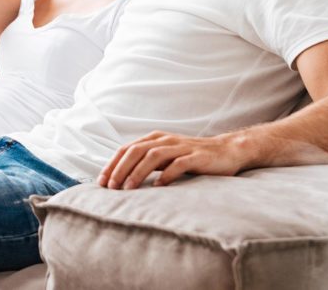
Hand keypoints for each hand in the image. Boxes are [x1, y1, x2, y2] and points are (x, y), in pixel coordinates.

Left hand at [97, 131, 249, 188]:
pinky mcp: (196, 156)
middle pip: (136, 151)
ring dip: (138, 172)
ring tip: (128, 188)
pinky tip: (158, 186)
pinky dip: (166, 174)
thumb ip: (146, 162)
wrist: (226, 151)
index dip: (112, 164)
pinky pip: (178, 164)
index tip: (101, 182)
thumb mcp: (165, 157)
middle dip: (120, 169)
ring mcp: (181, 147)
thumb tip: (120, 178)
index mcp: (154, 139)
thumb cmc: (190, 157)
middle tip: (110, 187)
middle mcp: (165, 140)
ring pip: (153, 156)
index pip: (126, 149)